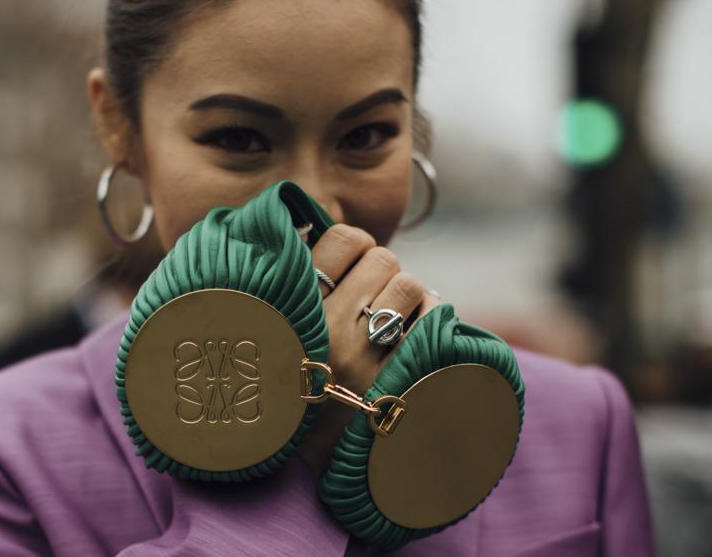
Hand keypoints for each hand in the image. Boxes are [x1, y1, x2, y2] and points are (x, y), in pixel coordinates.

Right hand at [296, 224, 440, 474]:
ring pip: (412, 285)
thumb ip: (290, 291)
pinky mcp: (404, 381)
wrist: (307, 476)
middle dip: (383, 273)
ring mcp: (370, 358)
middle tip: (373, 296)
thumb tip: (311, 236)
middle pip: (383, 258)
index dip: (353, 244)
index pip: (341, 238)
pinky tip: (420, 336)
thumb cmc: (289, 398)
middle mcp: (330, 331)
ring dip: (410, 297)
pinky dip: (434, 320)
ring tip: (398, 318)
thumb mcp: (273, 342)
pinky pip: (437, 319)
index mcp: (293, 314)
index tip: (351, 263)